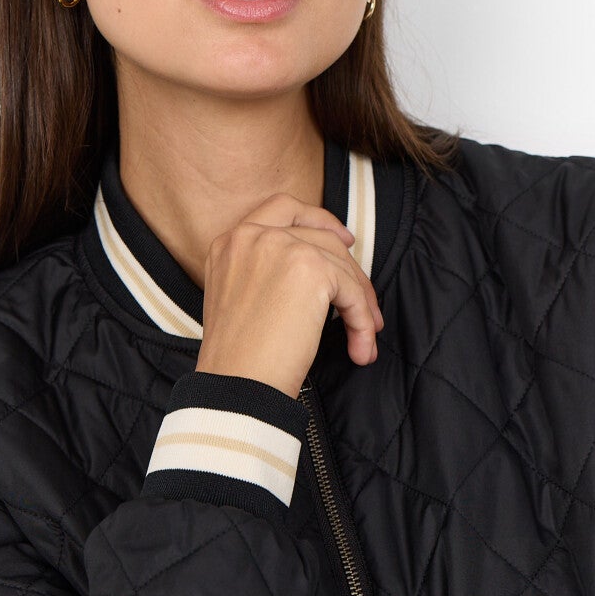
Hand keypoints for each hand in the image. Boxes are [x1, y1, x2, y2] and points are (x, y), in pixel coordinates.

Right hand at [194, 192, 384, 398]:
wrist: (236, 385)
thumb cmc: (237, 359)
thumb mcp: (239, 300)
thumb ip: (268, 274)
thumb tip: (325, 273)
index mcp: (229, 242)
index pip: (281, 209)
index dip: (317, 220)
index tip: (342, 239)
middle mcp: (251, 236)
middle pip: (320, 236)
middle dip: (349, 270)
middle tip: (365, 303)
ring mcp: (281, 247)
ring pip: (340, 264)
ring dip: (360, 303)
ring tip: (362, 339)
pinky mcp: (311, 268)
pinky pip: (352, 291)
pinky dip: (362, 321)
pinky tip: (360, 348)